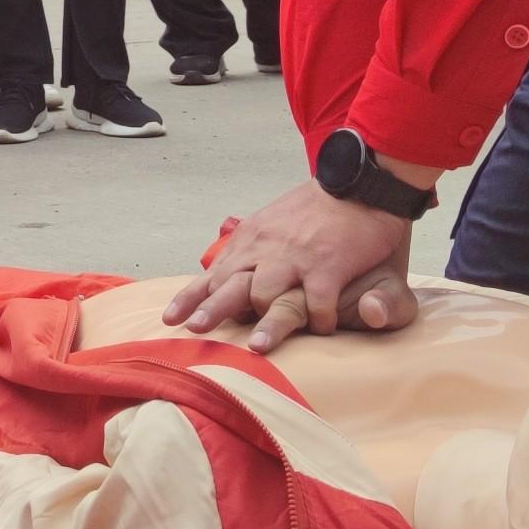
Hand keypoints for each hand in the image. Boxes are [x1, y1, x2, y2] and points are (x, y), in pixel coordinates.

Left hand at [162, 178, 421, 353]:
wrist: (357, 182)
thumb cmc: (317, 209)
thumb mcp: (273, 223)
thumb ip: (252, 248)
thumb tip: (228, 271)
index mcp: (251, 240)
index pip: (213, 274)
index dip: (190, 298)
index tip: (170, 320)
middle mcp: (266, 249)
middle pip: (229, 286)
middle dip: (210, 311)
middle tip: (196, 331)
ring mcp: (295, 258)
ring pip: (266, 296)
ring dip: (265, 323)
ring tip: (257, 347)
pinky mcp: (327, 265)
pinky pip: (317, 303)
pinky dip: (320, 320)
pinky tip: (324, 329)